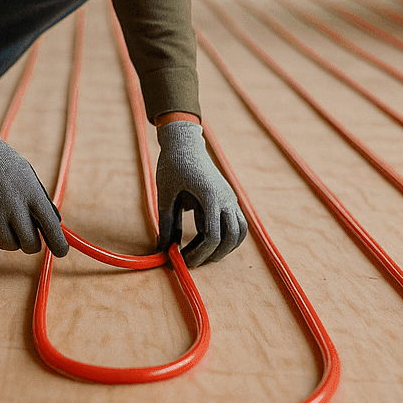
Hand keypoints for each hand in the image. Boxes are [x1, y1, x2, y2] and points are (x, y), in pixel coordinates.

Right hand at [0, 110, 68, 256]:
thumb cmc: (2, 162)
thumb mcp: (28, 176)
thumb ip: (40, 201)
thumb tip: (54, 226)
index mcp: (32, 194)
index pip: (52, 229)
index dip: (59, 246)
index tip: (61, 251)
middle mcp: (14, 206)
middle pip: (30, 245)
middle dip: (32, 244)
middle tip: (29, 235)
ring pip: (9, 245)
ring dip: (11, 240)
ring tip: (8, 222)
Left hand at [154, 120, 247, 266]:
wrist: (185, 142)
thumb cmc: (173, 164)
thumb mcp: (165, 193)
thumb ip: (166, 222)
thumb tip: (163, 249)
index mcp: (210, 196)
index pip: (213, 236)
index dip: (199, 253)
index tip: (183, 261)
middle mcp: (226, 198)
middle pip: (231, 238)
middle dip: (212, 254)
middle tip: (192, 260)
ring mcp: (230, 198)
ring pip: (239, 232)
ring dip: (224, 247)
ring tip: (202, 253)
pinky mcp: (229, 198)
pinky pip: (237, 223)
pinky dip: (227, 236)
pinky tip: (205, 239)